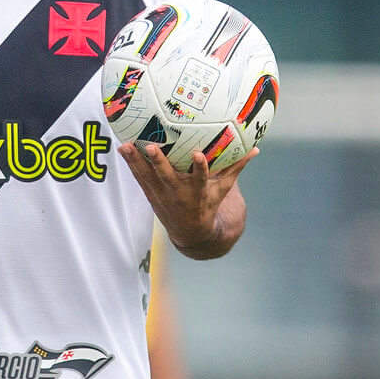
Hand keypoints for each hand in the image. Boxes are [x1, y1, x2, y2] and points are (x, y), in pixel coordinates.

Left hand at [117, 143, 255, 253]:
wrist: (191, 232)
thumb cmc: (209, 204)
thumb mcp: (223, 189)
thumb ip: (236, 167)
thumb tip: (256, 148)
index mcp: (199, 192)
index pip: (201, 179)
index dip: (200, 168)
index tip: (198, 155)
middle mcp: (179, 193)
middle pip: (168, 177)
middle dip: (160, 163)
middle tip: (153, 148)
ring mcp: (162, 194)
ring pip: (148, 176)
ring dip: (137, 161)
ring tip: (127, 145)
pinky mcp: (150, 193)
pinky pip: (139, 177)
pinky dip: (131, 163)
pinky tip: (123, 147)